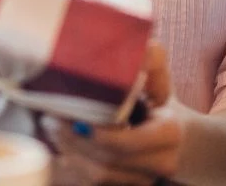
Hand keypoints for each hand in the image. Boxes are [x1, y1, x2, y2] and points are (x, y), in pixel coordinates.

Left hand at [43, 41, 194, 184]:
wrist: (175, 138)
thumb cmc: (157, 99)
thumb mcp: (159, 75)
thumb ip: (151, 59)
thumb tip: (135, 52)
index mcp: (169, 133)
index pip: (128, 142)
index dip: (98, 135)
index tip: (73, 117)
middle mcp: (161, 162)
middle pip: (108, 161)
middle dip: (74, 141)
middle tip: (50, 119)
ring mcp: (144, 179)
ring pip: (99, 177)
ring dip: (70, 155)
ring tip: (52, 130)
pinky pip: (95, 185)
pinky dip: (74, 169)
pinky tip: (60, 149)